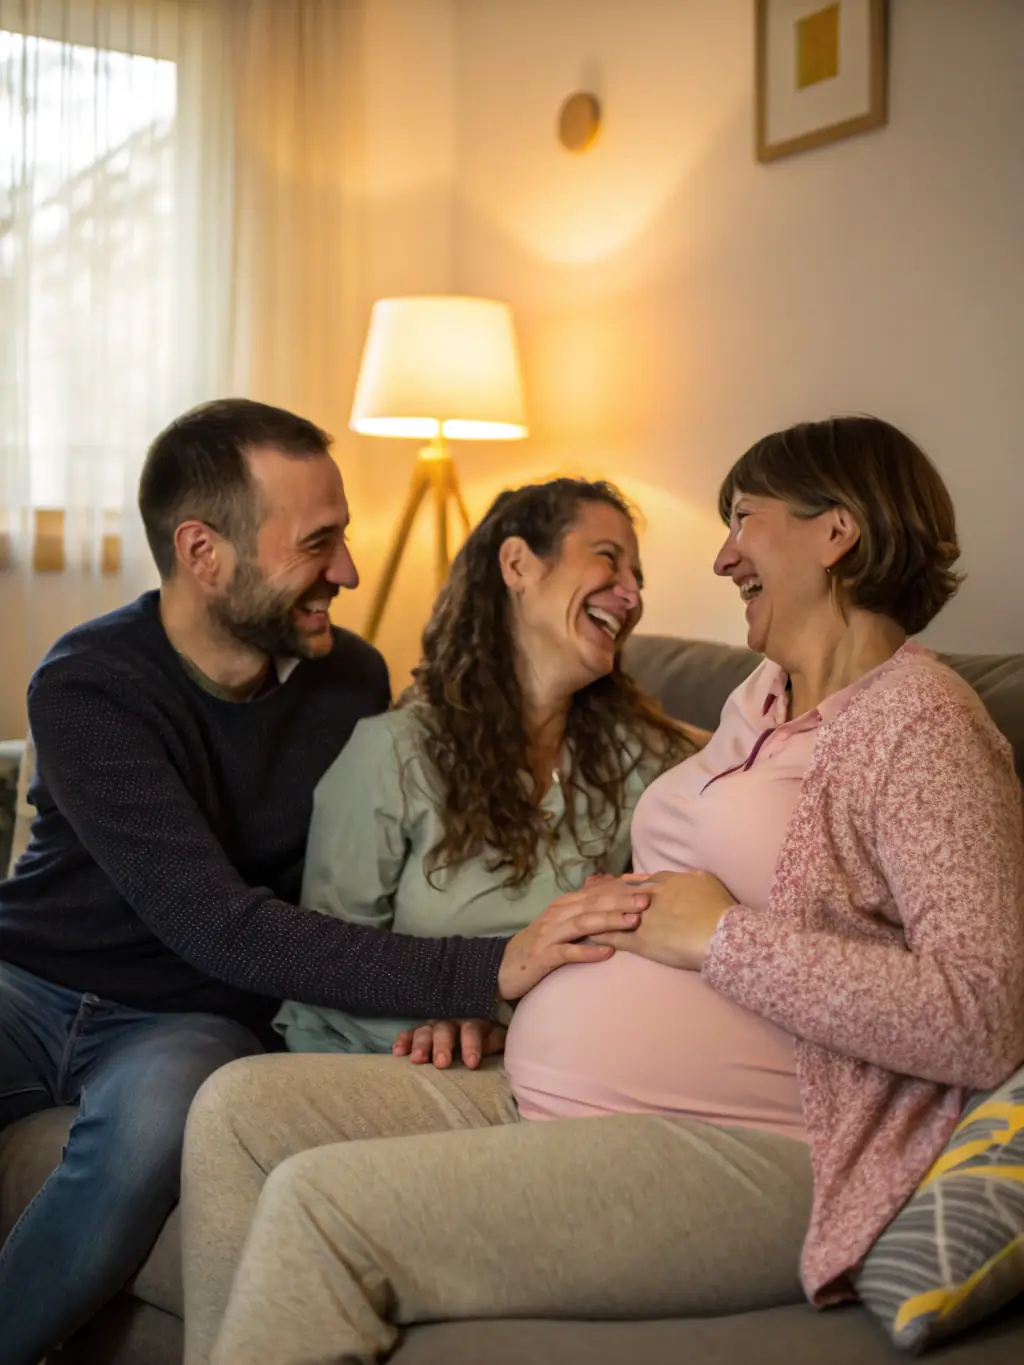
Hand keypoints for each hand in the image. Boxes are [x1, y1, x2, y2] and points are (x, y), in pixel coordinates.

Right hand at [392, 1019, 506, 1069]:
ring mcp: (432, 1025)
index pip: (471, 1031)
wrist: (472, 1017)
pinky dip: (403, 1041)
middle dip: (442, 1046)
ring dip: (420, 1045)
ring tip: (417, 1060)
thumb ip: (495, 1039)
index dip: (471, 1045)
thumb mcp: (495, 1034)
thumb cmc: (485, 1034)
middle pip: (444, 1030)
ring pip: (424, 1031)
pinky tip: (397, 1052)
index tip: (471, 1063)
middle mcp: (450, 1021)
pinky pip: (409, 1033)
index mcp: (472, 1021)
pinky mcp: (419, 1031)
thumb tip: (489, 1046)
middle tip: (442, 1062)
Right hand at [497, 882, 649, 1000]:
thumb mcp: (563, 923)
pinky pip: (567, 953)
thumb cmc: (541, 945)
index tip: (649, 887)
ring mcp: (551, 935)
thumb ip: (585, 909)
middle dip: (622, 901)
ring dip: (609, 922)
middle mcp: (559, 915)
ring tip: (633, 922)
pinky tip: (606, 952)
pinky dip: (587, 951)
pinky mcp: (544, 957)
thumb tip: (611, 892)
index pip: (598, 892)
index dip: (623, 889)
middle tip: (648, 900)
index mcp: (566, 905)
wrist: (503, 967)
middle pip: (594, 904)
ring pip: (583, 924)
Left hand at [589, 870, 735, 969]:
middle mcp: (649, 897)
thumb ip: (690, 877)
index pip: (639, 882)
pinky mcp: (642, 941)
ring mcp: (643, 919)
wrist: (720, 934)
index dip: (625, 883)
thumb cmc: (719, 908)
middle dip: (603, 891)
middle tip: (588, 889)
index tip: (613, 882)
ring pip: (614, 914)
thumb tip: (685, 876)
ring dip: (597, 913)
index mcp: (665, 882)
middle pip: (620, 893)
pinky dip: (601, 936)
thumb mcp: (706, 881)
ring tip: (581, 912)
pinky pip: (616, 937)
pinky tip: (590, 936)